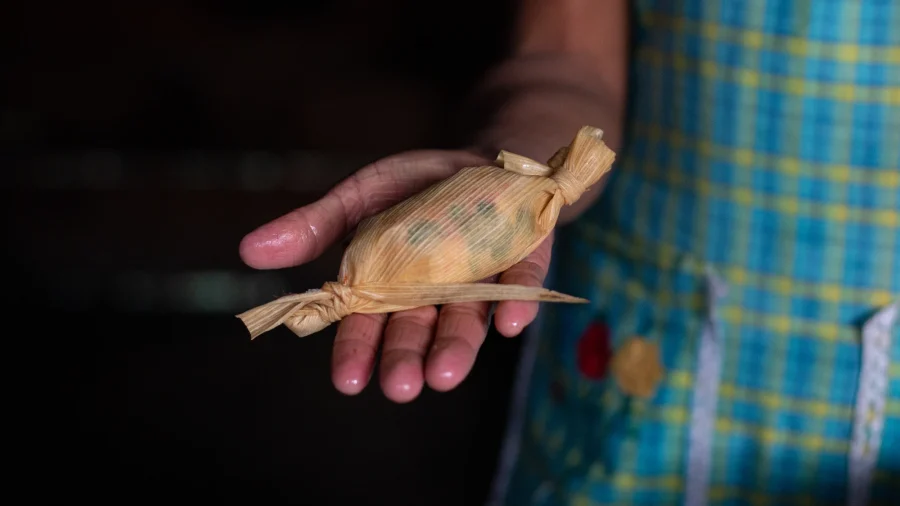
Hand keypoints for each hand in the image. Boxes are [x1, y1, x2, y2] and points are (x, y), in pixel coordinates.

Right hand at [239, 150, 553, 402]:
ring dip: (456, 347)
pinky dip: (516, 302)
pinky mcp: (524, 260)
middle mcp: (434, 295)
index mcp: (389, 286)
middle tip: (401, 386)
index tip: (347, 381)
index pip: (367, 327)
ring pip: (466, 322)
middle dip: (407, 360)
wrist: (481, 158)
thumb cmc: (414, 187)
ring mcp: (480, 281)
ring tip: (444, 374)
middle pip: (417, 334)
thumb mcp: (357, 197)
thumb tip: (249, 251)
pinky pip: (521, 285)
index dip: (356, 353)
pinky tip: (508, 324)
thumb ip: (314, 226)